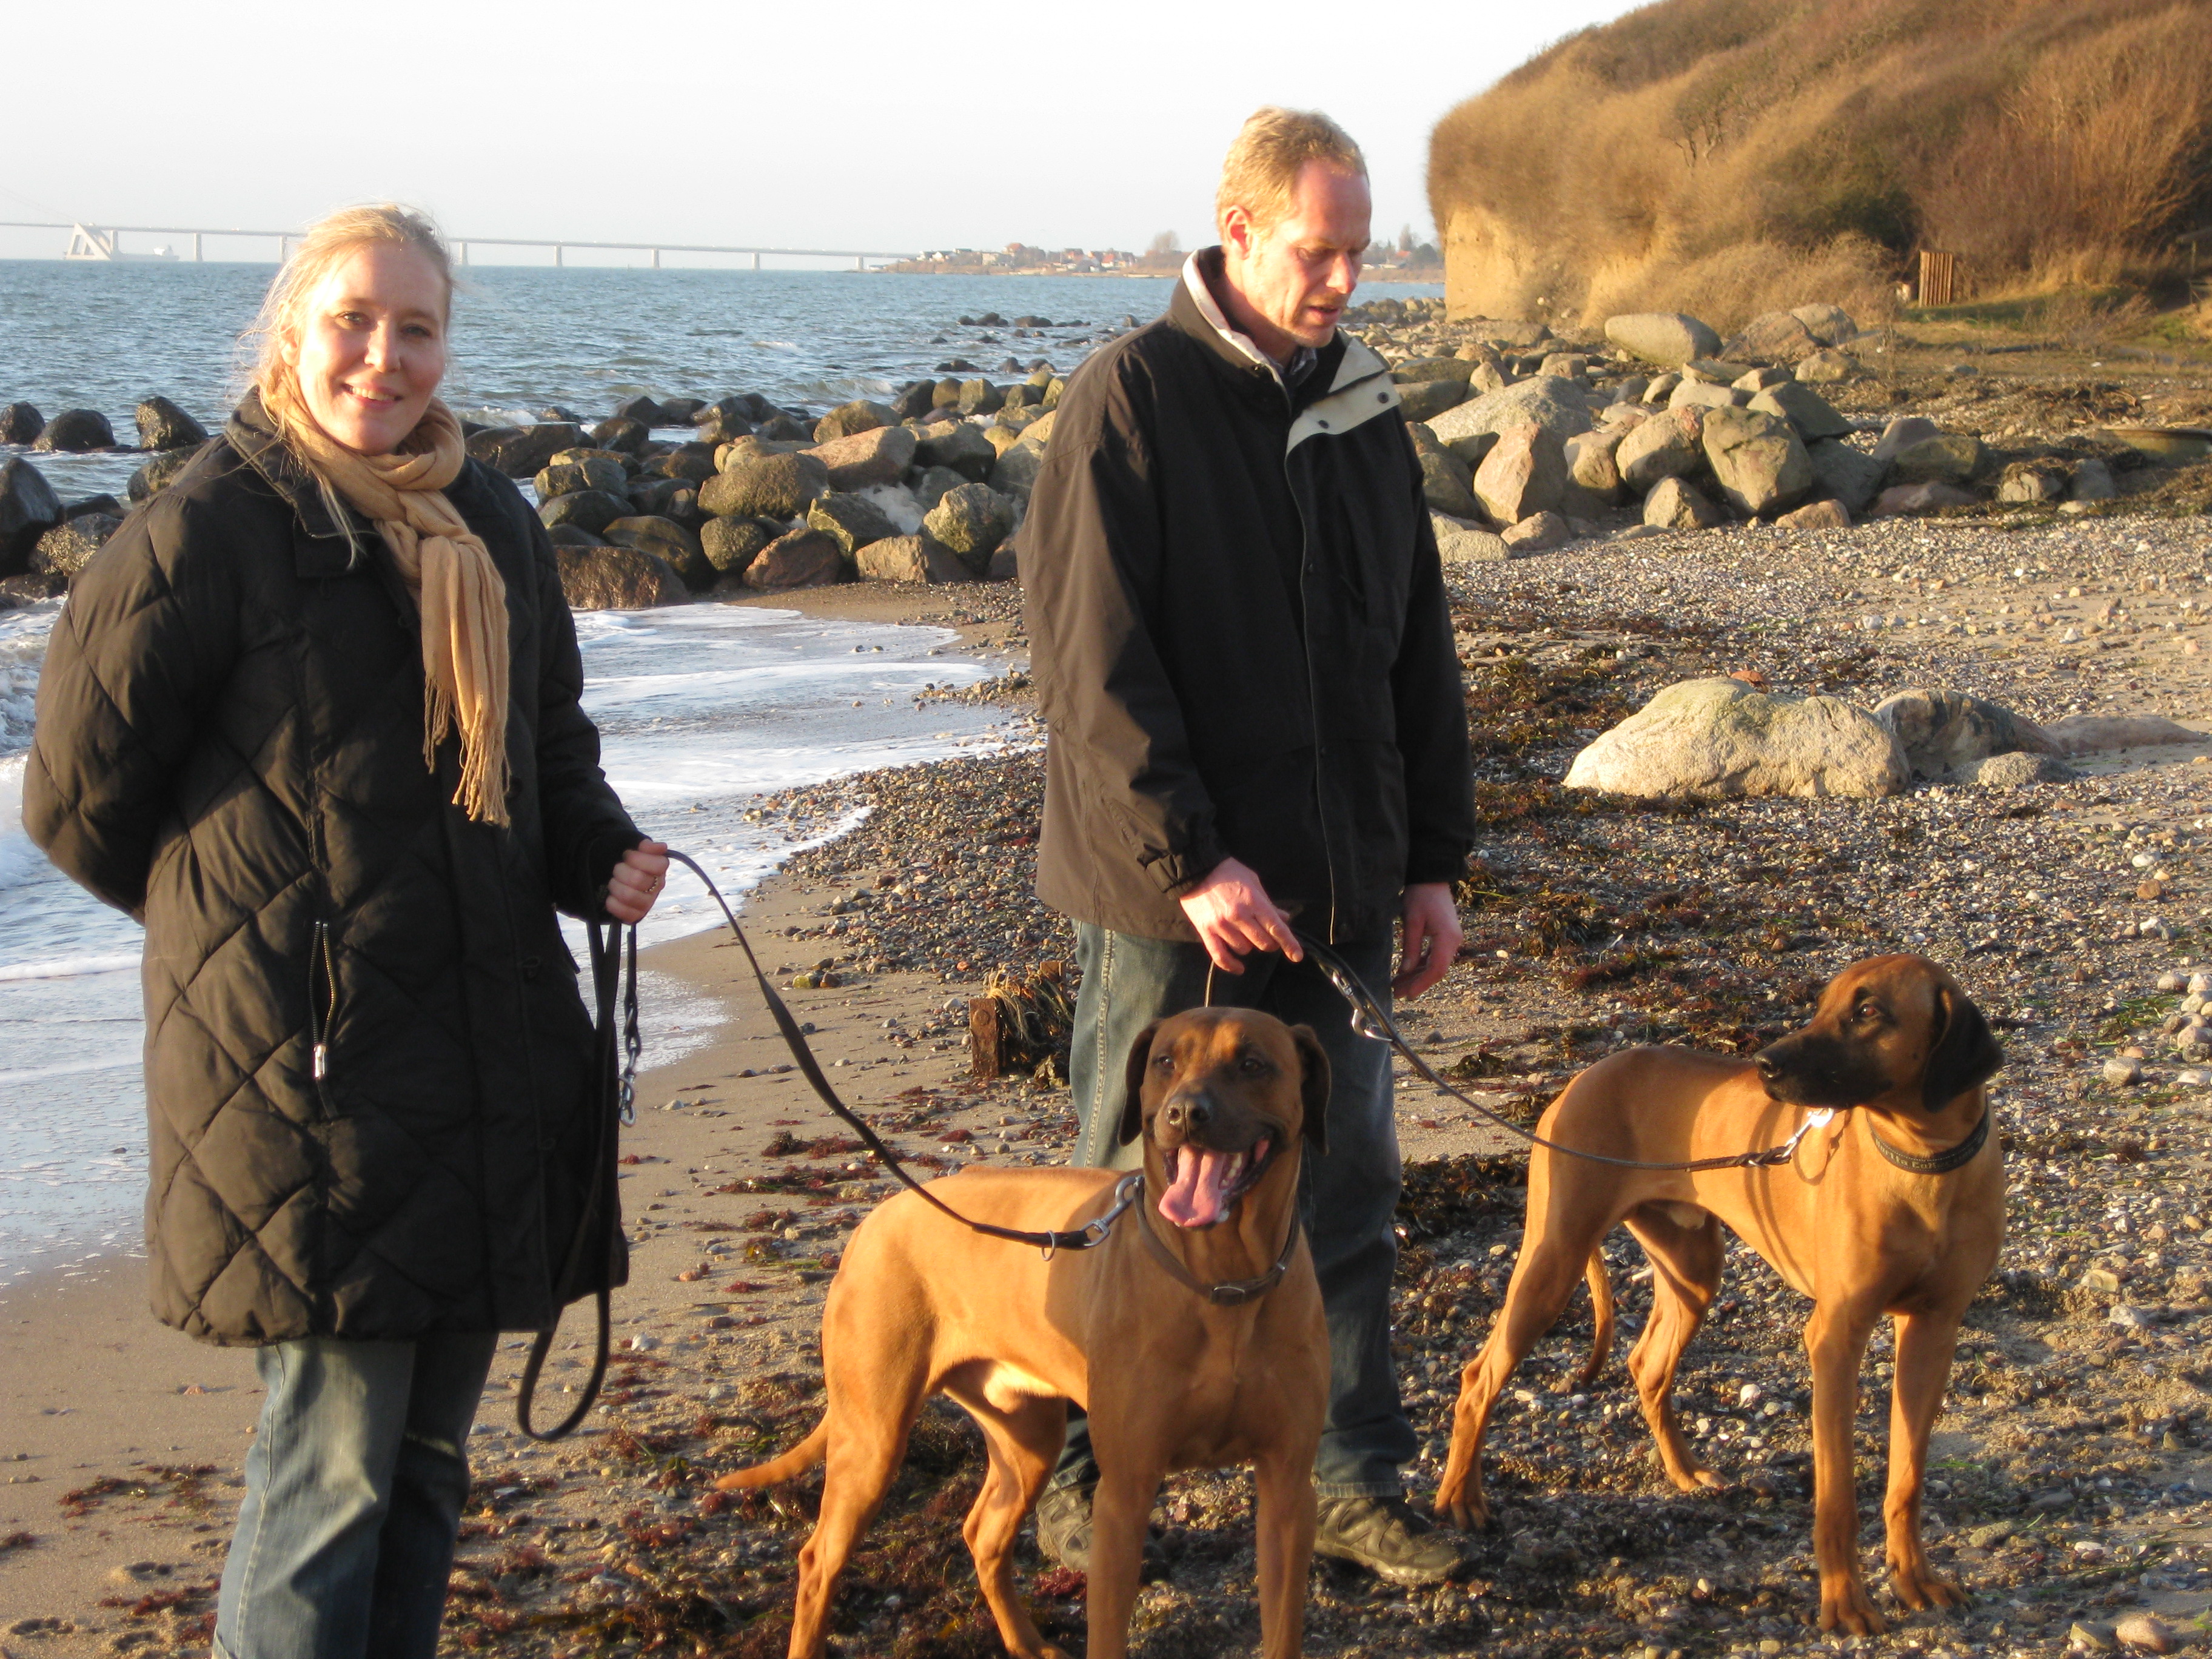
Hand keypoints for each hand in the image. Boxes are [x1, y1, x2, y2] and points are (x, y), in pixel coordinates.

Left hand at [605, 840, 669, 924]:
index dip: (638, 859)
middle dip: (621, 871)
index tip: (627, 855)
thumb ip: (647, 846)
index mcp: (659, 869)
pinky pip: (625, 914)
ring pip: (629, 896)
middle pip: (638, 879)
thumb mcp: (632, 848)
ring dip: (615, 886)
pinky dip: (613, 904)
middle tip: (617, 869)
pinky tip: (611, 896)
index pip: (659, 865)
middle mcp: (657, 886)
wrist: (611, 876)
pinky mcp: (637, 915)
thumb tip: (661, 847)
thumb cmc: (624, 862)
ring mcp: (648, 902)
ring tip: (613, 882)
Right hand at [1178, 857, 1301, 973]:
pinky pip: (1220, 956)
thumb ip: (1268, 903)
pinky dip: (1231, 965)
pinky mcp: (1206, 931)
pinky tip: (1239, 968)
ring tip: (1245, 936)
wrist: (1195, 870)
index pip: (1276, 928)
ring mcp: (1221, 925)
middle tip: (1267, 938)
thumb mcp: (1253, 882)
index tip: (1297, 956)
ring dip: (1249, 946)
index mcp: (1253, 901)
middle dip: (1269, 943)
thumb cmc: (1228, 873)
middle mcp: (1239, 915)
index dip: (1289, 943)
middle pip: (1262, 942)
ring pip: (1244, 949)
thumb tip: (1284, 919)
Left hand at [1393, 882, 1461, 998]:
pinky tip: (1406, 973)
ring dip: (1417, 976)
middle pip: (1436, 970)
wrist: (1431, 878)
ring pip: (1434, 965)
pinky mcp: (1444, 937)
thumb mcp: (1412, 921)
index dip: (1422, 983)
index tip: (1408, 993)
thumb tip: (1406, 971)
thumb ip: (1410, 946)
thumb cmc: (1421, 895)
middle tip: (1396, 993)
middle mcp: (1453, 941)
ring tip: (1397, 985)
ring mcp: (1450, 939)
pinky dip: (1420, 965)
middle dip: (1417, 983)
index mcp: (1447, 937)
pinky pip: (1433, 956)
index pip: (1437, 969)